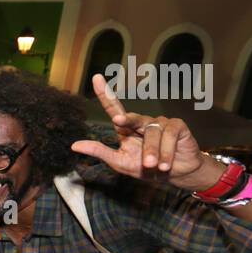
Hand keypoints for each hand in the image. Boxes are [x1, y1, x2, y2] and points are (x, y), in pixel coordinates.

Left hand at [71, 74, 208, 186]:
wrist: (177, 174)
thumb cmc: (146, 169)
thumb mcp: (120, 163)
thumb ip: (100, 152)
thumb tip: (74, 145)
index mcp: (126, 129)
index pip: (114, 108)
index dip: (106, 94)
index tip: (96, 78)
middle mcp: (141, 122)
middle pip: (131, 117)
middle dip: (126, 121)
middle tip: (117, 121)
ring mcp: (159, 122)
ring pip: (151, 132)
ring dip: (151, 152)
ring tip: (153, 166)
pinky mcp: (176, 125)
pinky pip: (168, 135)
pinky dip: (166, 152)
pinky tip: (165, 164)